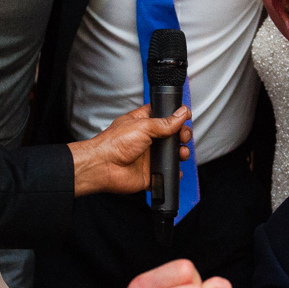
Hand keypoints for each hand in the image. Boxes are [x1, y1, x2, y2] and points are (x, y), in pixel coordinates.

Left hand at [69, 104, 191, 196]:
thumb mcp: (143, 126)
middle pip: (172, 135)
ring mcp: (149, 157)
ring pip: (172, 154)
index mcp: (143, 123)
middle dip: (183, 135)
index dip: (175, 115)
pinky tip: (175, 169)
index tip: (184, 115)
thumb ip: (165, 122)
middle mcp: (148, 139)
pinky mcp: (150, 173)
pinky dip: (174, 173)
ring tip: (182, 153)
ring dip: (181, 153)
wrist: (104, 167)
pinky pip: (167, 173)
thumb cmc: (114, 143)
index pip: (163, 115)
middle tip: (183, 137)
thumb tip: (181, 114)